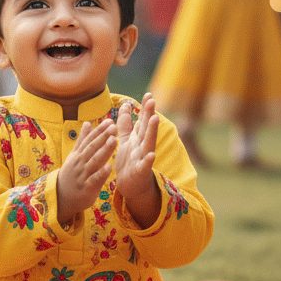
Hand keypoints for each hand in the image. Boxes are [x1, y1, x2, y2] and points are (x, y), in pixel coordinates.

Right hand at [56, 117, 116, 226]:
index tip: (109, 121)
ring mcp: (83, 175)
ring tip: (114, 140)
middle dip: (103, 137)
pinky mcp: (86, 188)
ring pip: (94, 161)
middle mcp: (80, 163)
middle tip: (113, 127)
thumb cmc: (72, 174)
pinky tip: (109, 167)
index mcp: (78, 154)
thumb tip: (87, 123)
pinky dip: (101, 173)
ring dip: (104, 151)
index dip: (99, 130)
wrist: (61, 197)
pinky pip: (94, 180)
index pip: (89, 140)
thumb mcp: (75, 156)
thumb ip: (82, 140)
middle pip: (92, 148)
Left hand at [115, 94, 160, 227]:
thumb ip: (126, 124)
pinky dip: (148, 160)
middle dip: (149, 114)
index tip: (148, 94)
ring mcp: (143, 158)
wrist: (130, 185)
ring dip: (151, 131)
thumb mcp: (126, 140)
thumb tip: (125, 105)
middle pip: (146, 128)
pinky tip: (151, 155)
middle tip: (152, 100)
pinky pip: (145, 165)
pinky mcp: (141, 171)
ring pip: (148, 143)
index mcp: (137, 138)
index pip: (142, 121)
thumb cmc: (128, 161)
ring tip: (154, 119)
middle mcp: (142, 146)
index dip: (145, 108)